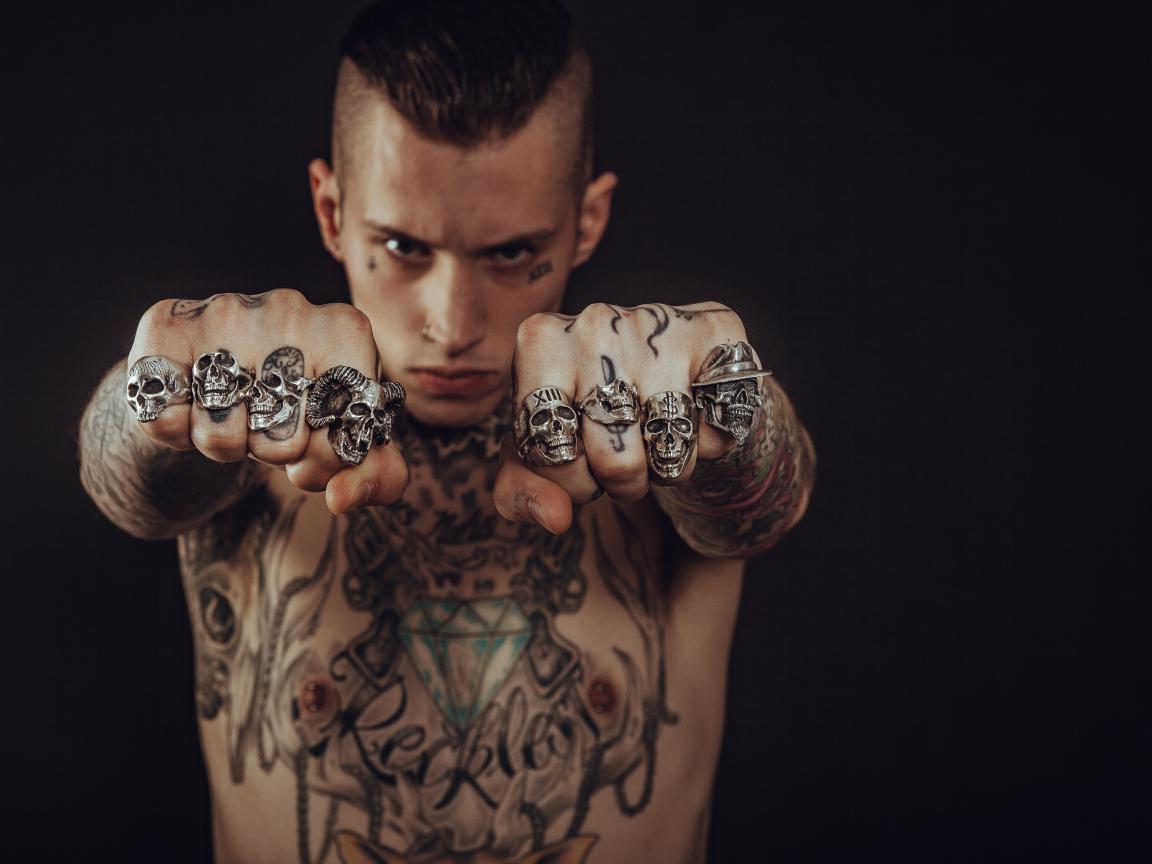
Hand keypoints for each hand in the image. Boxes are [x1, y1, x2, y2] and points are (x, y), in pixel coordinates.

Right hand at [126, 290, 407, 513]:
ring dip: (225, 447)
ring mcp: (226, 310)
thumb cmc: (299, 405)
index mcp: (348, 330)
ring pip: (220, 434)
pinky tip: (194, 405)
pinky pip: (164, 418)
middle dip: (275, 454)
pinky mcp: (167, 322)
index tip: (315, 446)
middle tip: (270, 428)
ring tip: (234, 416)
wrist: (224, 371)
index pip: (344, 430)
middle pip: (283, 440)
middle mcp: (290, 308)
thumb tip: (341, 496)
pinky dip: (176, 433)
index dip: (326, 459)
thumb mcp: (348, 438)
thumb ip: (376, 476)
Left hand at [493, 302, 749, 532]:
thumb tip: (556, 517)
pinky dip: (710, 441)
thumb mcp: (537, 448)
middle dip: (622, 482)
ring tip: (655, 439)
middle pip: (617, 461)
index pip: (551, 454)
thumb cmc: (583, 406)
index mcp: (539, 342)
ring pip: (671, 449)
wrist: (652, 353)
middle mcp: (596, 323)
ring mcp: (659, 323)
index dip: (571, 482)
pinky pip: (718, 426)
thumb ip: (523, 490)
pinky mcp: (717, 329)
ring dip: (668, 466)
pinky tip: (694, 415)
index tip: (579, 464)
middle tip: (622, 458)